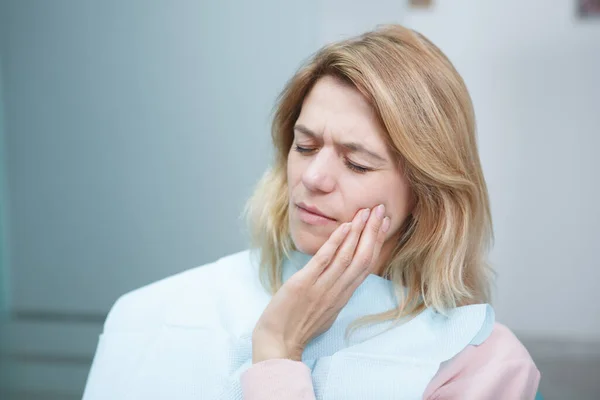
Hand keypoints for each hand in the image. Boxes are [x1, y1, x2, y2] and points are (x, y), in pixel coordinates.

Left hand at [252, 204, 390, 362]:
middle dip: (373, 232)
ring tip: (366, 212)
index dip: (377, 243)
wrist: (278, 343)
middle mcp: (338, 291)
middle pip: (364, 258)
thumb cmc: (298, 327)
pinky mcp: (305, 284)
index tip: (384, 224)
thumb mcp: (325, 309)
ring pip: (348, 257)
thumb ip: (334, 291)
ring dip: (358, 232)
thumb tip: (339, 274)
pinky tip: (344, 227)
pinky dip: (336, 242)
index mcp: (343, 295)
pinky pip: (324, 260)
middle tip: (381, 209)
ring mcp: (322, 287)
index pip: (367, 265)